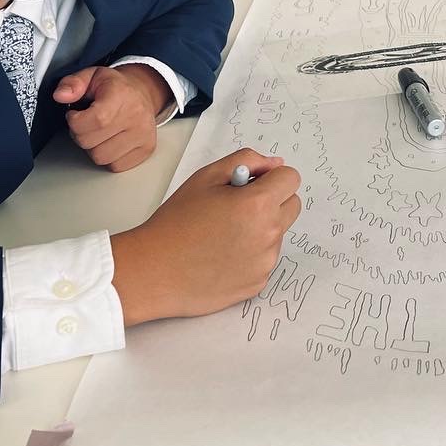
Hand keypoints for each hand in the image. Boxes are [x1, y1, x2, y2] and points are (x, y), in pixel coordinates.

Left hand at [55, 65, 167, 172]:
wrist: (142, 93)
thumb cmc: (115, 88)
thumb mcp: (90, 76)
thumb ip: (72, 84)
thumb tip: (61, 95)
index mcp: (121, 95)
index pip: (95, 120)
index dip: (76, 122)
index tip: (76, 115)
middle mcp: (137, 116)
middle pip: (91, 143)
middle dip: (81, 135)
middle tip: (87, 123)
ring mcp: (144, 135)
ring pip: (101, 158)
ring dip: (94, 148)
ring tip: (99, 133)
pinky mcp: (146, 149)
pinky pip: (115, 166)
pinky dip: (108, 157)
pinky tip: (111, 142)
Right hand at [110, 148, 301, 325]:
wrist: (153, 271)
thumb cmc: (175, 223)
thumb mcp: (206, 178)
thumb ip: (246, 161)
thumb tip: (275, 164)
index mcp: (258, 204)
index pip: (291, 179)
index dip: (271, 177)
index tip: (252, 183)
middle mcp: (269, 234)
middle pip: (292, 206)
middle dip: (272, 200)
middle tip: (238, 206)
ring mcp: (265, 262)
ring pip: (278, 234)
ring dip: (261, 228)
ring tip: (223, 234)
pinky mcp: (258, 283)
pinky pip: (265, 259)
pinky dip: (251, 254)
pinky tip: (222, 255)